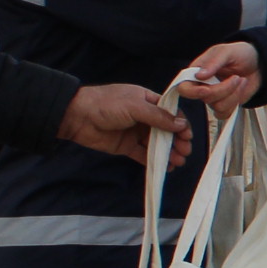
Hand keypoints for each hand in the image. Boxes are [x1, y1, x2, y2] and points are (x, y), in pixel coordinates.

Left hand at [61, 83, 189, 162]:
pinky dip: (155, 161)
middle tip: (185, 151)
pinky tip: (166, 166)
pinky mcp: (127, 146)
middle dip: (177, 141)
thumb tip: (181, 124)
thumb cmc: (106, 104)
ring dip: (169, 152)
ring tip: (179, 161)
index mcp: (147, 101)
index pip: (170, 113)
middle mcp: (144, 116)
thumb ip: (159, 117)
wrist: (78, 116)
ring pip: (157, 144)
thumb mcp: (135, 106)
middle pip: (166, 130)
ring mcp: (135, 132)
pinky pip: (144, 154)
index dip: (180, 124)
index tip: (187, 135)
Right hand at [179, 41, 261, 115]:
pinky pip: (225, 113)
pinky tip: (240, 89)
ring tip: (241, 80)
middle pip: (204, 98)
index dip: (193, 92)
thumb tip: (199, 75)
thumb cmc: (240, 54)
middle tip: (235, 77)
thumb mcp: (227, 51)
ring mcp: (214, 97)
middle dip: (223, 89)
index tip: (207, 89)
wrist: (259, 64)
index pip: (184, 87)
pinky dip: (236, 102)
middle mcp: (202, 86)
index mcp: (197, 71)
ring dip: (233, 94)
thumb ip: (213, 62)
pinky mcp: (225, 105)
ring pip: (217, 106)